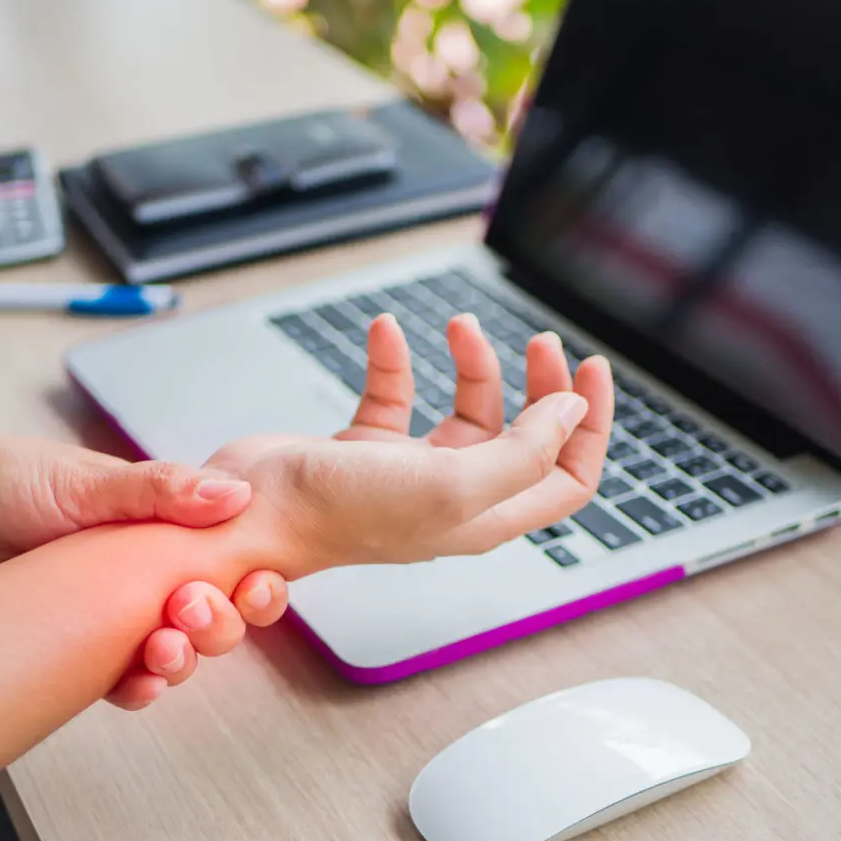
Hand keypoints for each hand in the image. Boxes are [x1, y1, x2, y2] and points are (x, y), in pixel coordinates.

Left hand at [0, 430, 287, 708]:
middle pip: (212, 612)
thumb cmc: (4, 477)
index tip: (255, 583)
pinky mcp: (72, 649)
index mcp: (162, 525)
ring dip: (181, 660)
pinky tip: (135, 685)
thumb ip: (161, 490)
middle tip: (191, 610)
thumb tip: (236, 495)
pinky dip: (136, 689)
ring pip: (172, 651)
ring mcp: (110, 612)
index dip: (254, 576)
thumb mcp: (88, 480)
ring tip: (161, 652)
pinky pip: (119, 680)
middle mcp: (144, 572)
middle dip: (218, 623)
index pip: (230, 556)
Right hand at [206, 312, 613, 575]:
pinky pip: (395, 394)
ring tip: (459, 325)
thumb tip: (573, 412)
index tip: (590, 368)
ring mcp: (408, 473)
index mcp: (484, 515)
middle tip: (541, 343)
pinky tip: (387, 333)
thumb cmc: (341, 512)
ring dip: (471, 362)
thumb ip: (524, 452)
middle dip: (541, 387)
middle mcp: (453, 497)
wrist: (250, 512)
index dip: (590, 425)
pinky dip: (395, 360)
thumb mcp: (452, 483)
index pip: (566, 477)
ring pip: (465, 411)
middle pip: (525, 439)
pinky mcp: (364, 448)